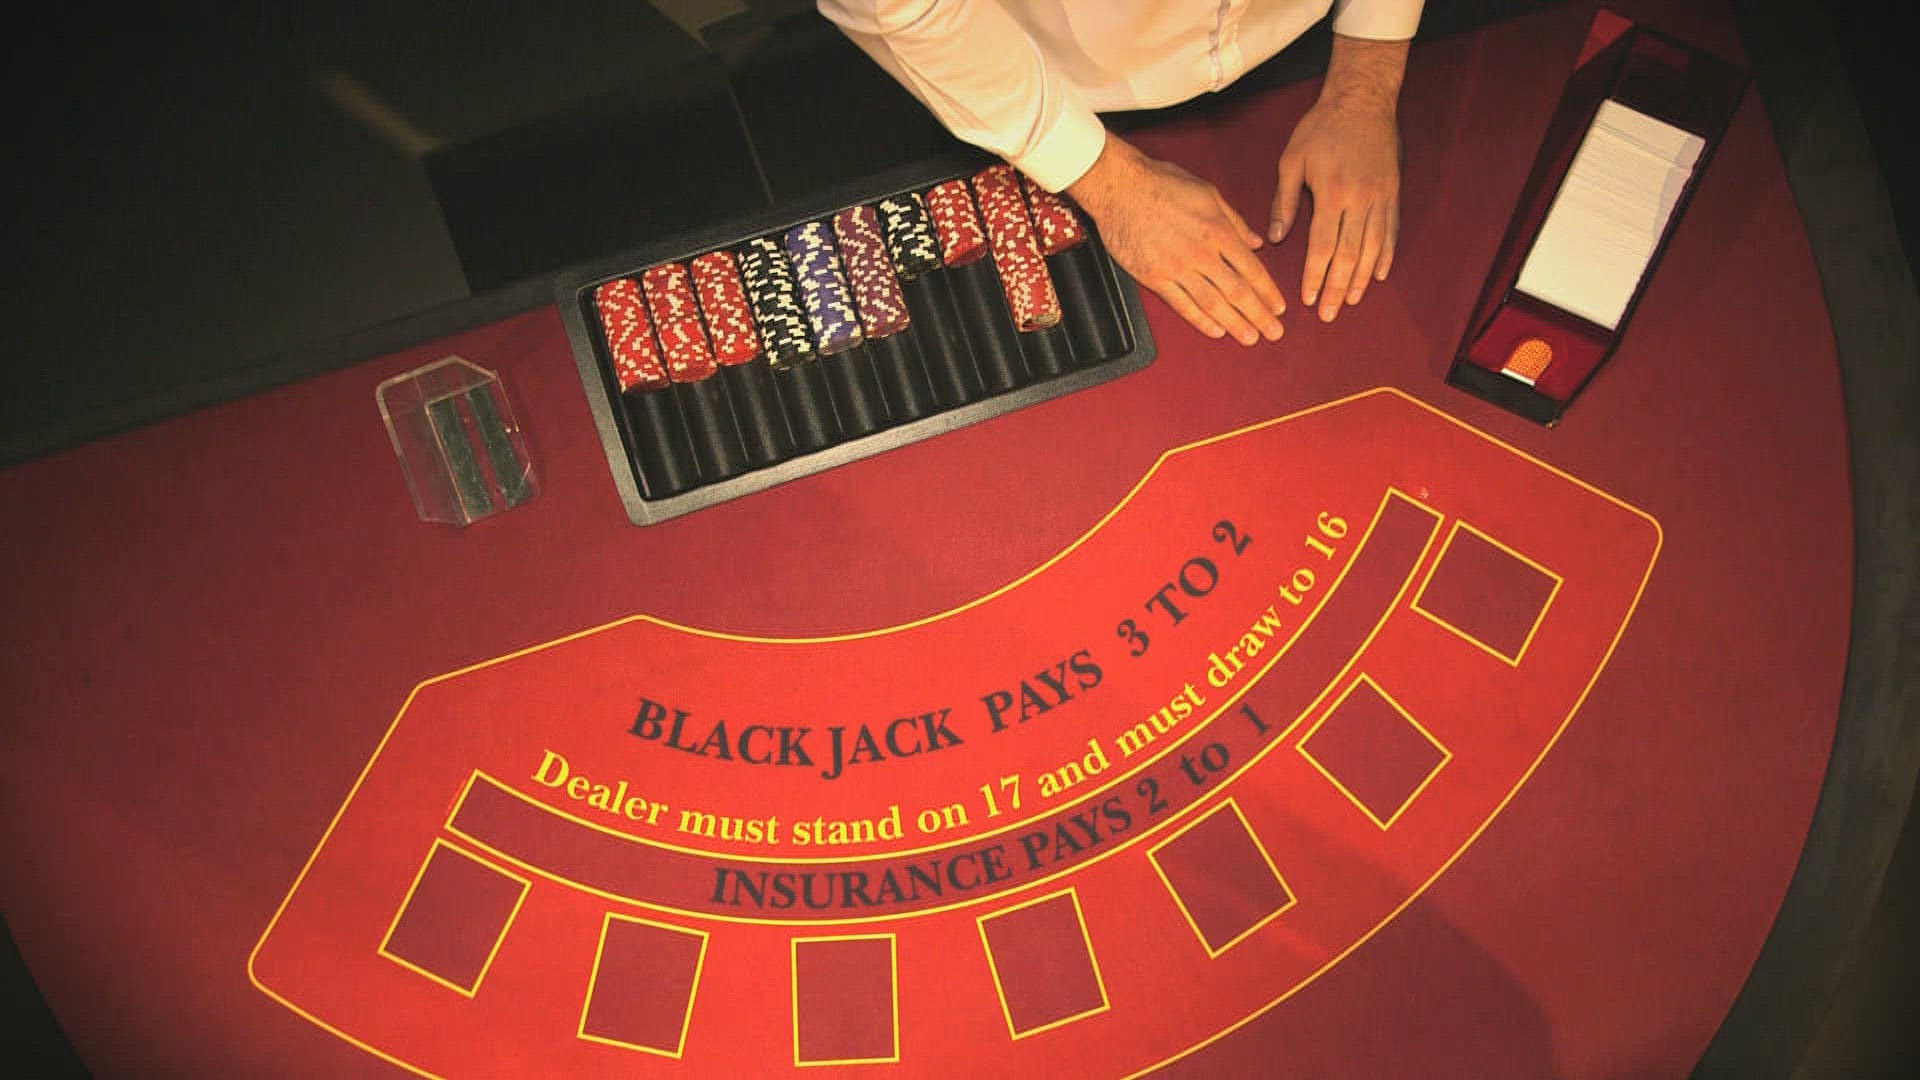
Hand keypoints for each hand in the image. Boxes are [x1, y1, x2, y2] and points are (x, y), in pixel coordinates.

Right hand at [1067, 133, 1285, 344]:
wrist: (1119, 187)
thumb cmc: (1161, 183)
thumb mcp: (1208, 192)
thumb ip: (1235, 220)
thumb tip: (1257, 243)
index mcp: (1217, 230)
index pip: (1252, 269)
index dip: (1268, 292)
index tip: (1278, 307)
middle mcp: (1201, 253)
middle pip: (1237, 292)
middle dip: (1259, 315)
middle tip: (1273, 333)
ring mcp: (1176, 268)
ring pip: (1212, 303)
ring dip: (1234, 324)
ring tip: (1249, 338)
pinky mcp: (1154, 277)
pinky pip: (1181, 304)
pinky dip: (1200, 320)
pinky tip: (1215, 330)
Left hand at [1270, 36, 1407, 322]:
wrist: (1363, 100)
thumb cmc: (1321, 127)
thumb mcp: (1292, 159)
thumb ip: (1284, 200)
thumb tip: (1277, 237)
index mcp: (1331, 193)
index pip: (1322, 246)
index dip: (1316, 276)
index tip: (1309, 299)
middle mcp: (1360, 199)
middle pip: (1349, 255)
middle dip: (1339, 288)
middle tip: (1330, 314)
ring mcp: (1381, 197)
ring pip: (1373, 248)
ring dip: (1363, 278)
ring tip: (1353, 300)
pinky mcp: (1394, 192)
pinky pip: (1391, 231)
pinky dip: (1386, 255)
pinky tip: (1379, 274)